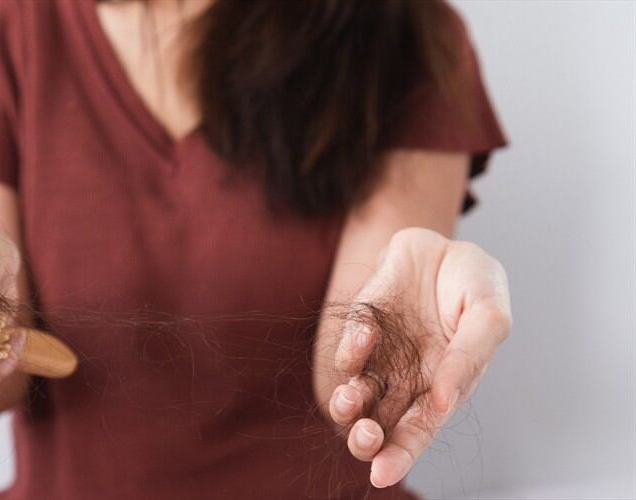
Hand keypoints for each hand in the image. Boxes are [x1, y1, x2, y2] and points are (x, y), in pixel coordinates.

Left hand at [328, 227, 511, 487]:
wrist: (444, 242)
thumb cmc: (474, 284)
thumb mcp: (488, 316)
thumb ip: (469, 358)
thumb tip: (444, 401)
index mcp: (443, 387)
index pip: (418, 431)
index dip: (401, 456)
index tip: (381, 475)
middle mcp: (407, 379)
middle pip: (379, 423)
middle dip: (367, 438)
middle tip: (365, 437)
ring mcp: (381, 355)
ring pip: (356, 393)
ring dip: (348, 403)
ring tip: (349, 399)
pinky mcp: (360, 327)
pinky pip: (350, 347)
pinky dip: (352, 347)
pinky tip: (366, 336)